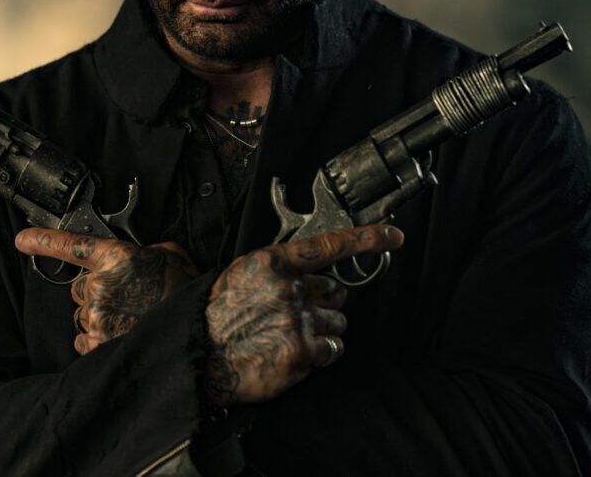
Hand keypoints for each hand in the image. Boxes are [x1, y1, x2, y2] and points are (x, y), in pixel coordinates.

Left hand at [15, 228, 199, 354]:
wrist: (200, 325)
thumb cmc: (186, 289)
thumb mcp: (168, 254)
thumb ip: (143, 250)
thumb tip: (137, 256)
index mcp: (116, 257)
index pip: (70, 245)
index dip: (41, 241)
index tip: (22, 239)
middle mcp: (101, 285)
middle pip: (78, 289)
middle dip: (97, 293)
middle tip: (126, 299)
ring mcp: (98, 315)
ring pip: (83, 316)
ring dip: (100, 318)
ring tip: (130, 320)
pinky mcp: (99, 342)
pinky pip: (83, 341)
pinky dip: (97, 341)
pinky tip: (121, 335)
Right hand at [201, 225, 404, 406]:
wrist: (198, 355)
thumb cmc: (217, 318)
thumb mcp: (242, 276)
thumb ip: (278, 270)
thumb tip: (312, 273)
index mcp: (272, 263)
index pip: (329, 245)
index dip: (366, 239)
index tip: (392, 236)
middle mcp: (288, 288)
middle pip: (335, 291)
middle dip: (324, 303)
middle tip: (296, 315)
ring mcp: (297, 320)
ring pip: (338, 322)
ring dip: (322, 331)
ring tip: (290, 337)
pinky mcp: (303, 351)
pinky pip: (333, 349)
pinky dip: (321, 355)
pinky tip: (295, 354)